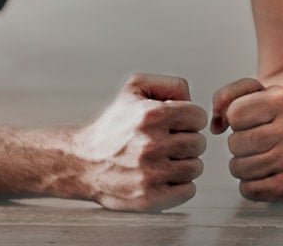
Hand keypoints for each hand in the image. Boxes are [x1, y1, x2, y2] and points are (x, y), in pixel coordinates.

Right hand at [75, 73, 207, 211]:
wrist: (83, 161)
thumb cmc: (113, 125)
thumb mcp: (135, 88)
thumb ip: (170, 85)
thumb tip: (193, 100)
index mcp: (150, 115)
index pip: (198, 116)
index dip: (190, 118)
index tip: (177, 124)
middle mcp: (150, 144)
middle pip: (199, 143)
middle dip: (187, 141)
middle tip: (169, 142)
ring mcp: (150, 174)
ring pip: (195, 167)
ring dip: (185, 163)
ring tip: (166, 159)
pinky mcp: (149, 198)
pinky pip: (188, 190)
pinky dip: (181, 185)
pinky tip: (165, 176)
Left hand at [211, 77, 282, 201]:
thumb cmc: (280, 117)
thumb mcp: (256, 92)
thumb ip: (227, 95)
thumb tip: (216, 125)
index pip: (235, 114)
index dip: (236, 119)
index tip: (253, 120)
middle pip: (235, 143)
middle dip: (238, 143)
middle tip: (257, 141)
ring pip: (239, 168)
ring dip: (242, 165)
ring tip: (261, 156)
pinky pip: (249, 190)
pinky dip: (250, 184)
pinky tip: (266, 173)